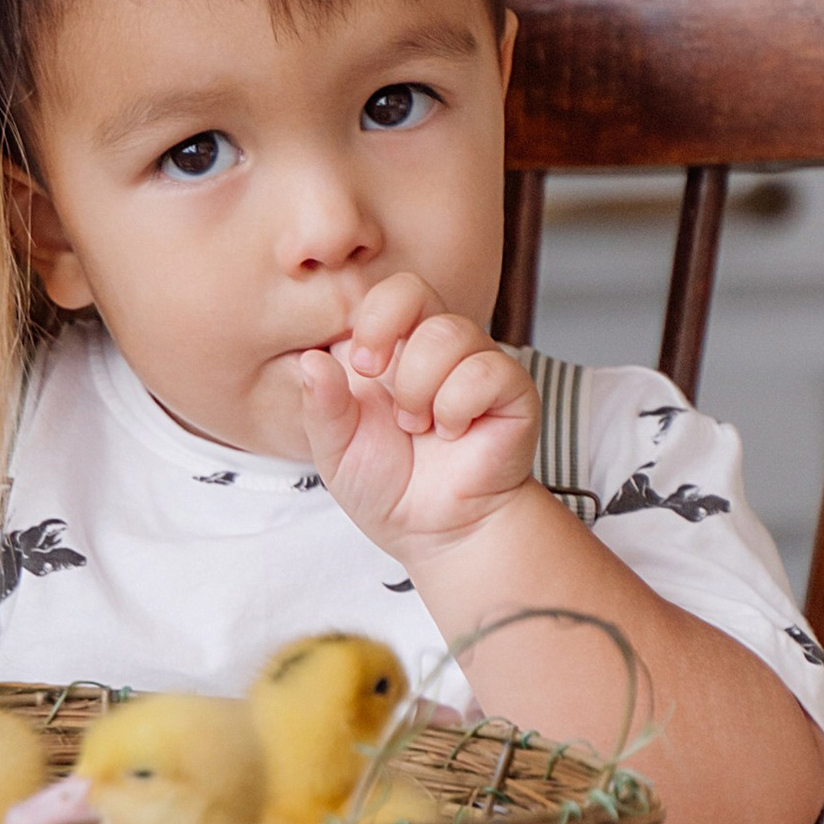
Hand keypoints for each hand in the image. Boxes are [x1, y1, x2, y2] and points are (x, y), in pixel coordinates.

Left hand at [295, 273, 538, 560]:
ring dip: (421, 388)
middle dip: (387, 335)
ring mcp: (476, 363)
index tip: (362, 367)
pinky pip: (487, 371)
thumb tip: (311, 360)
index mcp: (391, 349)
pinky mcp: (512, 389)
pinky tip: (454, 433)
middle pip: (414, 291)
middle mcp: (433, 347)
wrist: (436, 532)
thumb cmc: (389, 487)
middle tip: (380, 384)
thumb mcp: (336, 450)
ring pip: (450, 333)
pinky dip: (459, 407)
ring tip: (418, 427)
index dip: (371, 318)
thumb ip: (322, 406)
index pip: (385, 293)